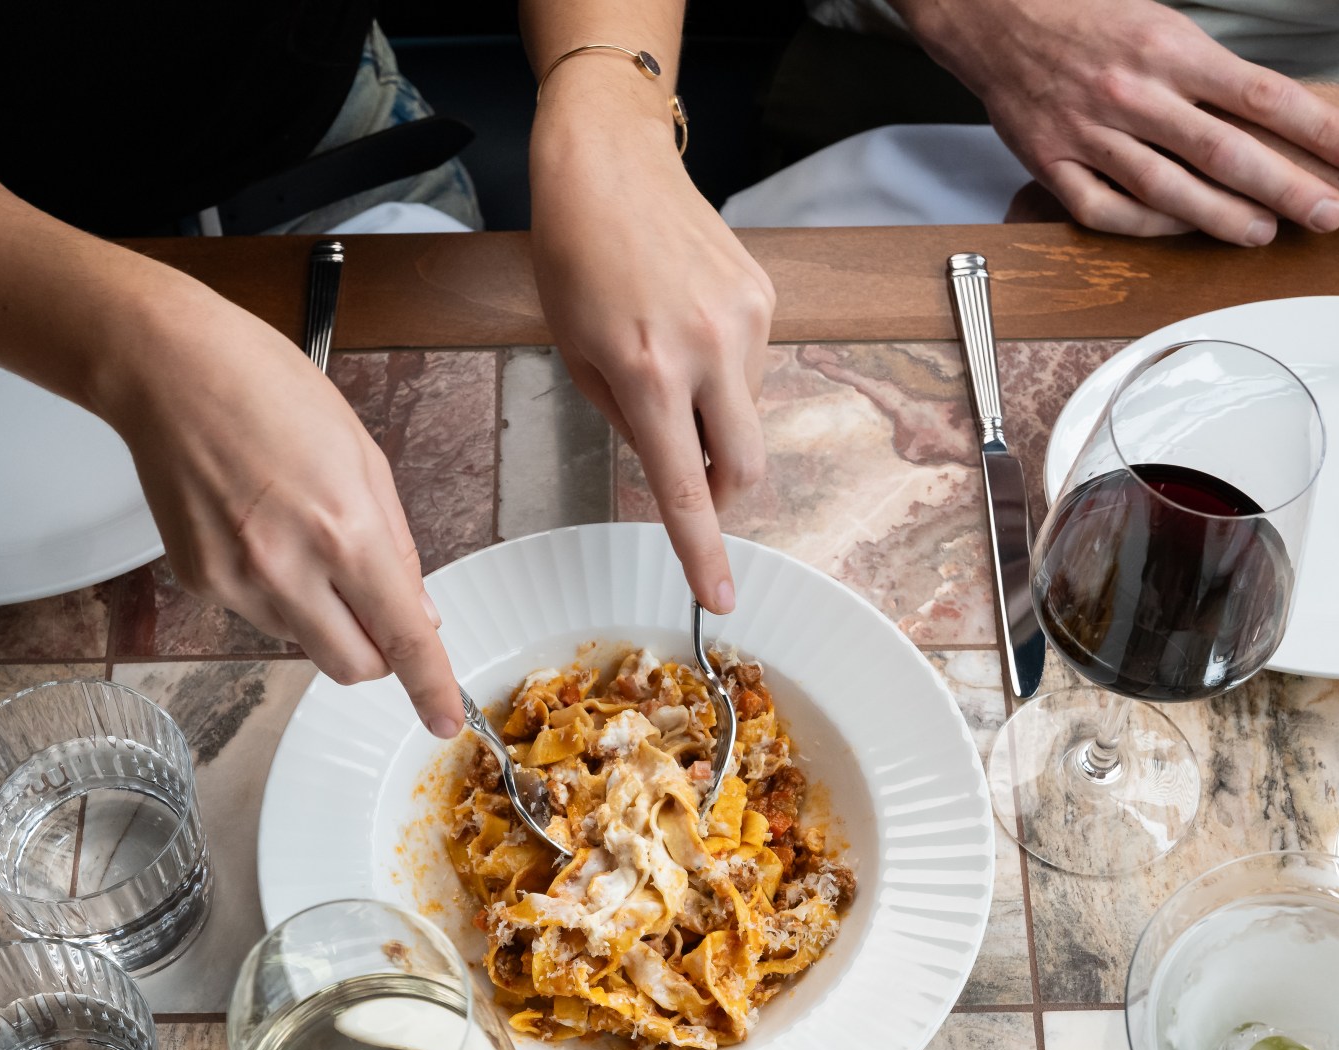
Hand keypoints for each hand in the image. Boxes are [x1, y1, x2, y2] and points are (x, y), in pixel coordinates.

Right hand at [91, 276, 462, 737]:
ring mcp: (235, 583)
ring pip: (302, 639)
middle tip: (376, 611)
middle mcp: (288, 570)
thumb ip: (395, 544)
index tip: (445, 719)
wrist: (166, 368)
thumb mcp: (362, 455)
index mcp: (344, 533)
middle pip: (351, 666)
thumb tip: (417, 610)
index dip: (431, 687)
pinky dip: (273, 589)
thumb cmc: (267, 388)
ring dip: (320, 613)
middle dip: (375, 655)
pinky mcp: (198, 582)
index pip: (402, 638)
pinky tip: (257, 527)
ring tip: (298, 532)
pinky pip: (255, 613)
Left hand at [529, 63, 775, 611]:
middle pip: (745, 467)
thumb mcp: (575, 352)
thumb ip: (623, 418)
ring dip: (715, 415)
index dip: (703, 551)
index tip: (721, 597)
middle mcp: (707, 350)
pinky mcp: (764, 295)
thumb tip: (669, 462)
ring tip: (667, 355)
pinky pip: (752, 365)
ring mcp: (745, 321)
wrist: (610, 162)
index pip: (687, 488)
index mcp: (647, 373)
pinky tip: (686, 323)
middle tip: (690, 473)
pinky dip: (723, 369)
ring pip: (746, 413)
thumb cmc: (574, 255)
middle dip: (723, 490)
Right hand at [899, 0, 1338, 242]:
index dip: (1321, 131)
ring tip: (1265, 233)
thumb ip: (1210, 69)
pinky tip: (1180, 232)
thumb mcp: (1161, 22)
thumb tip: (1274, 113)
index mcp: (1169, 47)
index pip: (1264, 96)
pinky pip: (1107, 210)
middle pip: (1226, 153)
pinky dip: (1147, 227)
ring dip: (1224, 219)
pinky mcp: (1052, 163)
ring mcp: (1090, 133)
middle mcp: (1133, 92)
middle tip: (1331, 214)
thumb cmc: (1087, 17)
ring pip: (1169, 192)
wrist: (994, 17)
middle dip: (1288, 188)